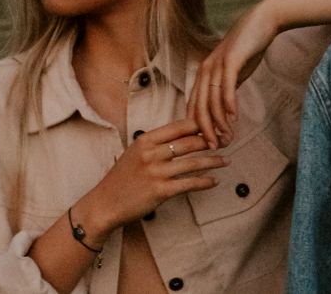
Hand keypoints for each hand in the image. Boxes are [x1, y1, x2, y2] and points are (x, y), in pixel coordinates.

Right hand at [77, 119, 227, 244]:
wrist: (105, 204)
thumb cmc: (122, 178)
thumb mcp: (135, 153)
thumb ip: (156, 144)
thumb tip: (183, 135)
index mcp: (145, 140)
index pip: (179, 126)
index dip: (199, 125)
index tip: (213, 126)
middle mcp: (151, 153)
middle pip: (189, 143)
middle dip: (210, 142)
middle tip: (225, 142)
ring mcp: (156, 172)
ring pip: (193, 163)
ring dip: (213, 162)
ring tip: (226, 161)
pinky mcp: (161, 191)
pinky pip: (189, 184)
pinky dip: (205, 182)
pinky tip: (214, 181)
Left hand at [187, 0, 280, 148]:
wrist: (262, 22)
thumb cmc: (249, 48)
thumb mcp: (235, 72)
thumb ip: (227, 88)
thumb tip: (225, 109)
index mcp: (204, 74)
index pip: (195, 106)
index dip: (199, 127)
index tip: (208, 144)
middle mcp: (205, 70)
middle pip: (199, 106)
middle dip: (205, 130)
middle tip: (214, 147)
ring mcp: (217, 64)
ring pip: (212, 99)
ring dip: (218, 121)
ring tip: (225, 138)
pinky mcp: (231, 60)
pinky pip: (226, 86)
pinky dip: (229, 103)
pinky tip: (234, 118)